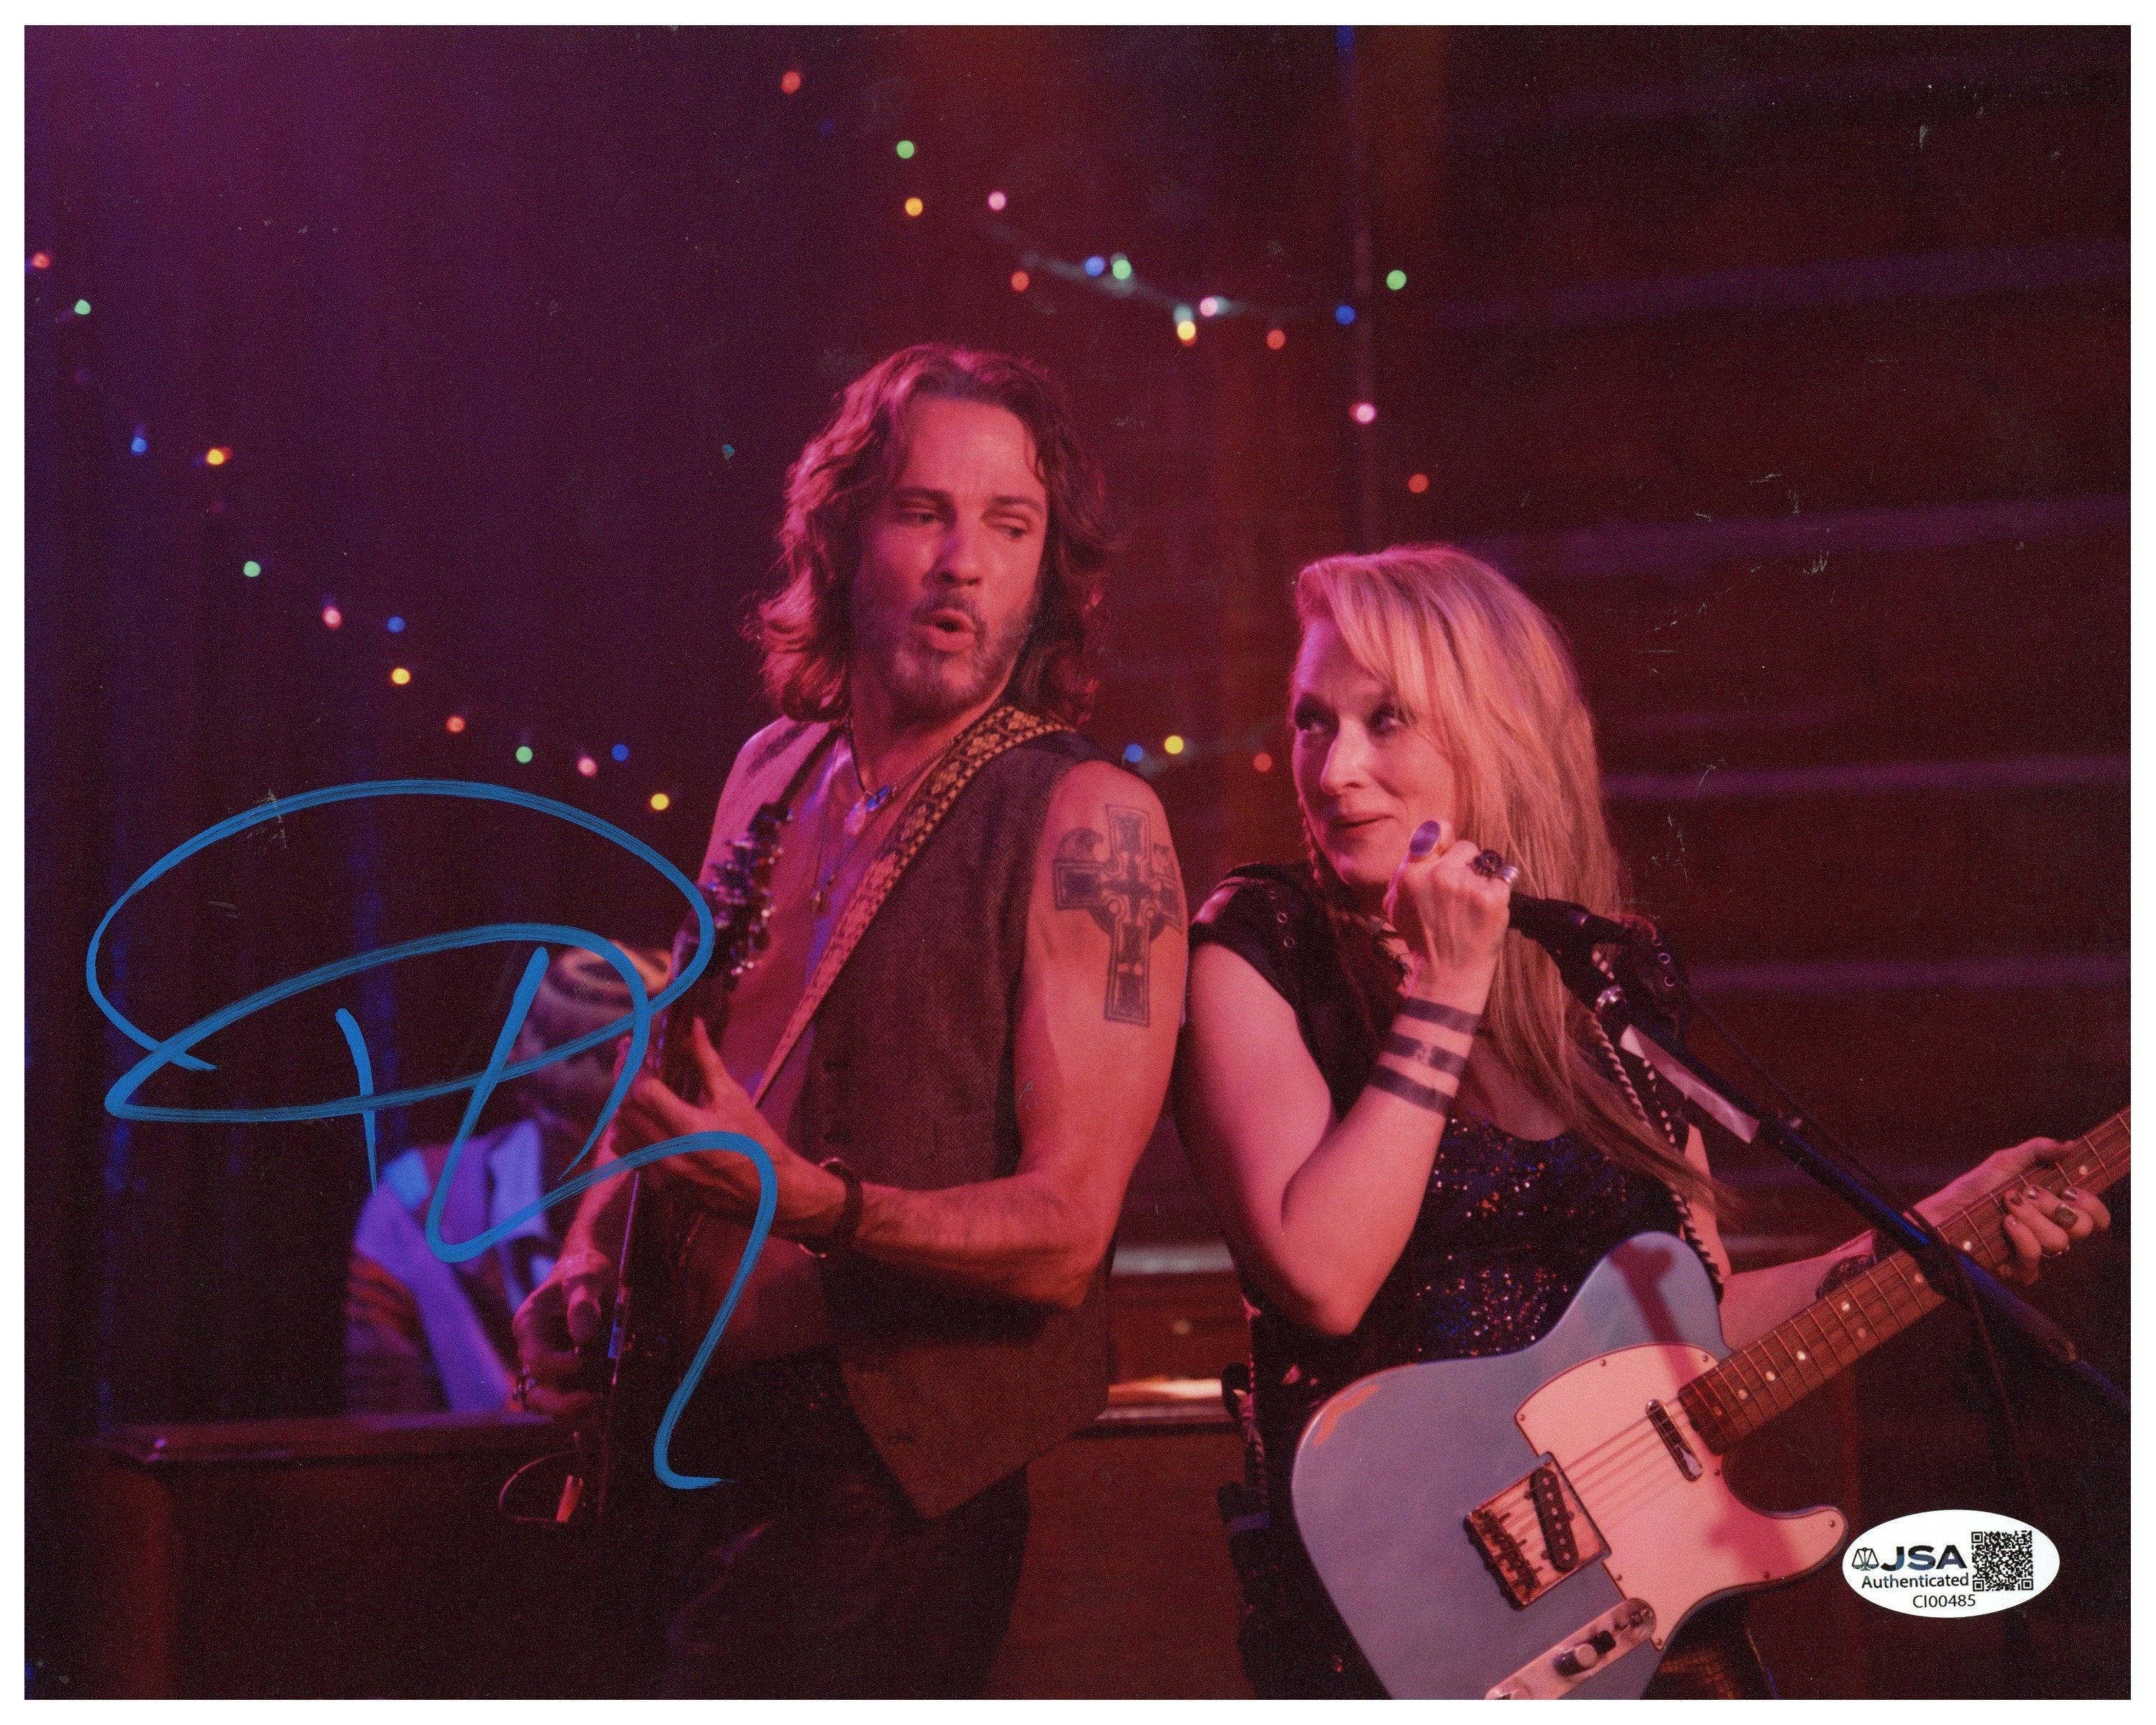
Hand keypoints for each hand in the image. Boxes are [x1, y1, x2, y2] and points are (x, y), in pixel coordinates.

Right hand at [511, 1247, 613, 1420]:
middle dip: (563, 1404)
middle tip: (592, 1402)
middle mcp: (534, 1352)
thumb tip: (584, 1337)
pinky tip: (607, 1409)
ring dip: (575, 1413)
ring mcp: (549, 1367)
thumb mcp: (584, 1279)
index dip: (559, 1366)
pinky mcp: (567, 1376)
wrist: (591, 1273)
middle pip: (537, 1393)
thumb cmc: (583, 1271)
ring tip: (603, 1412)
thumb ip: (582, 1305)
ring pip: (552, 1404)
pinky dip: (586, 1409)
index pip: (536, 1358)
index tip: (586, 1360)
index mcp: (528, 1326)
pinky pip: (570, 1400)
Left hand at [612, 1017, 846, 1238]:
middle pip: (627, 1111)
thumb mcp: (734, 1097)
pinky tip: (640, 1118)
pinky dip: (628, 1132)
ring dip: (622, 1107)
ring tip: (633, 1086)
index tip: (632, 1046)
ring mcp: (660, 1175)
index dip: (632, 1066)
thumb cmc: (756, 1142)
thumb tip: (694, 1025)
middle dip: (624, 1081)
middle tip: (631, 1060)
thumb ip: (707, 1061)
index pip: (642, 1092)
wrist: (769, 1193)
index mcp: (689, 1130)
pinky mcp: (659, 1188)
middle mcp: (668, 1155)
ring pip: (621, 1134)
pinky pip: (630, 1155)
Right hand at [1382, 819, 1510, 1000]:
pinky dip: (1497, 894)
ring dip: (1482, 879)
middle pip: (1465, 847)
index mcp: (1411, 872)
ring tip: (1472, 906)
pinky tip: (1485, 913)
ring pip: (1485, 863)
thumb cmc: (1422, 938)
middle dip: (1466, 865)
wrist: (1447, 974)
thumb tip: (1424, 840)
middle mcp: (1438, 874)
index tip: (1449, 849)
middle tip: (1460, 894)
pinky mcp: (1492, 897)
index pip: (1435, 829)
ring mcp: (1467, 885)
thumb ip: (1406, 869)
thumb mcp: (1396, 904)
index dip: (1445, 839)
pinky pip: (1503, 879)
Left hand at [1915, 1137, 2111, 1287]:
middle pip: (2082, 1228)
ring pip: (2059, 1242)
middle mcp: (2050, 1233)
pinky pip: (2034, 1261)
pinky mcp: (2017, 1271)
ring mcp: (2036, 1254)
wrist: (1940, 1213)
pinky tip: (2006, 1223)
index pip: (2095, 1216)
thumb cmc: (1973, 1189)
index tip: (2069, 1188)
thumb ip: (2038, 1151)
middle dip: (2058, 1206)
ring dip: (2033, 1217)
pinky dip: (2022, 1238)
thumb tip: (2070, 1145)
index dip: (2092, 1204)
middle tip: (2031, 1192)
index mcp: (2055, 1210)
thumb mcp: (2005, 1162)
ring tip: (2008, 1203)